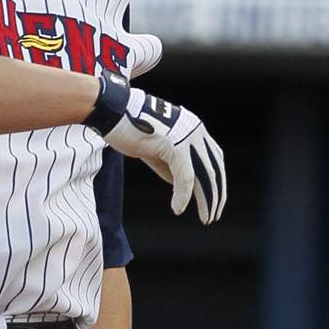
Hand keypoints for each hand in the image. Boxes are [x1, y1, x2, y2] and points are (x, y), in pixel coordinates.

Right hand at [98, 79, 225, 220]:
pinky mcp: (175, 145)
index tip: (213, 201)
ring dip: (206, 200)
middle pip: (214, 168)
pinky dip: (183, 195)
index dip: (216, 182)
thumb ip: (170, 166)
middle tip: (212, 215)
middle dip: (216, 195)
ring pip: (205, 175)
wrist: (111, 111)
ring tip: (205, 217)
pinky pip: (185, 176)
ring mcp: (187, 137)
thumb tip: (183, 188)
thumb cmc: (129, 128)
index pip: (214, 159)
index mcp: (194, 128)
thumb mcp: (156, 149)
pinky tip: (178, 208)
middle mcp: (195, 131)